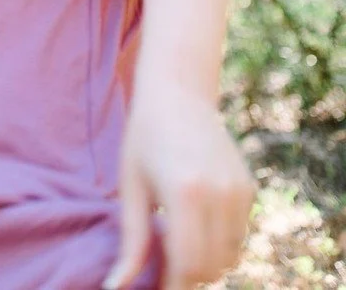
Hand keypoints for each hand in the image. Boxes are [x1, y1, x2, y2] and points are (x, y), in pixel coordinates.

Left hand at [102, 87, 256, 289]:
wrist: (178, 93)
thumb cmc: (144, 137)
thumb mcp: (131, 186)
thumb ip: (130, 241)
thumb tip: (115, 287)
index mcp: (184, 193)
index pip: (187, 265)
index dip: (173, 285)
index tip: (157, 286)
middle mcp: (219, 194)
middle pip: (212, 266)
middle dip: (189, 276)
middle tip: (165, 268)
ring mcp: (239, 190)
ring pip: (231, 256)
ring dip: (207, 263)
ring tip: (178, 246)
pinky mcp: (248, 187)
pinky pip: (240, 234)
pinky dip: (221, 242)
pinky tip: (195, 224)